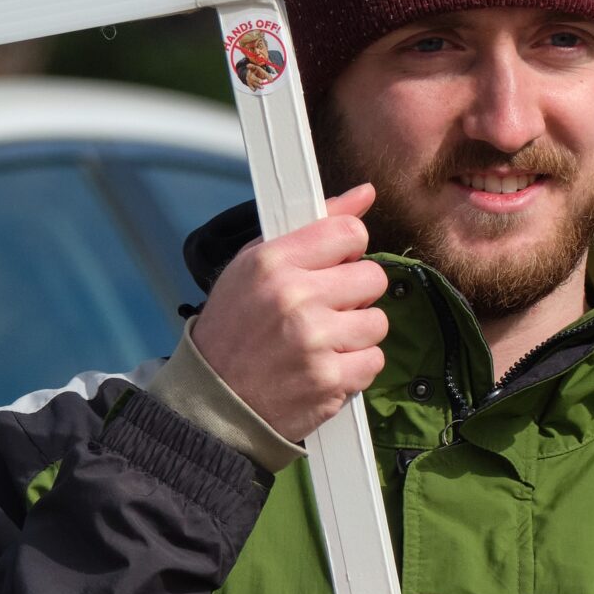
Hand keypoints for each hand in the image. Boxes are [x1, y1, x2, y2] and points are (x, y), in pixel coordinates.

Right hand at [192, 183, 388, 442]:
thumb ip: (316, 226)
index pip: (349, 232)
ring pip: (378, 322)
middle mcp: (295, 297)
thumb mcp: (255, 265)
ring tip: (325, 339)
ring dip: (356, 333)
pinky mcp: (329, 381)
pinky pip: (374, 361)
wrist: (215, 400)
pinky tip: (327, 365)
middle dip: (355, 293)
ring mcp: (315, 341)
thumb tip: (366, 193)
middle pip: (372, 277)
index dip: (348, 250)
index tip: (336, 265)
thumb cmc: (234, 327)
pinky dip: (356, 367)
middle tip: (327, 307)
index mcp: (273, 261)